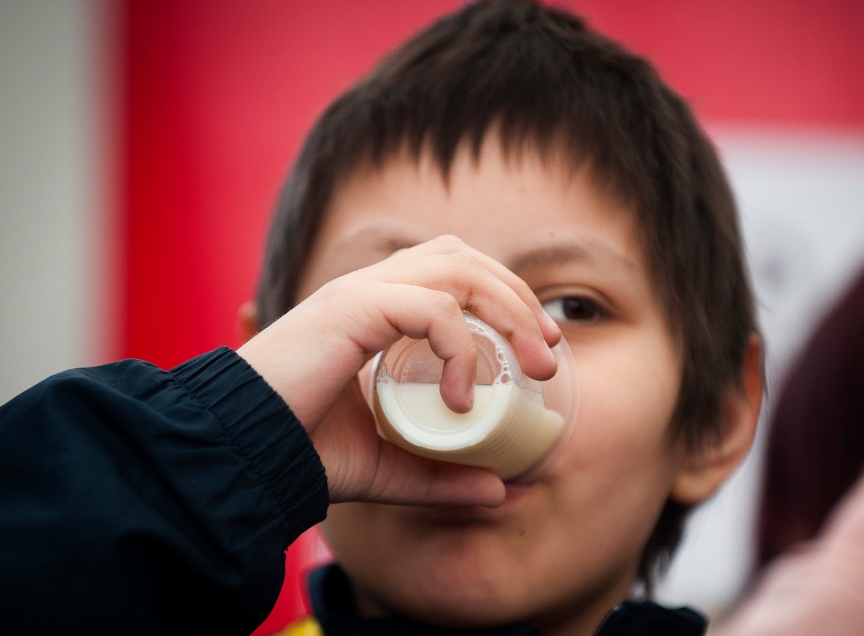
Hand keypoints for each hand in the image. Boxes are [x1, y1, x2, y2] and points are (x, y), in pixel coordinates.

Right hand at [237, 235, 561, 505]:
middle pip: (464, 257)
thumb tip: (500, 490)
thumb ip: (441, 476)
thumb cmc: (300, 452)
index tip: (539, 350)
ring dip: (506, 310)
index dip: (504, 297)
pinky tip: (461, 400)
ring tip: (530, 365)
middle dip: (517, 298)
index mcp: (375, 311)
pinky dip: (460, 349)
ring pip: (457, 268)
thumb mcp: (388, 467)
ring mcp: (358, 294)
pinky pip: (431, 309)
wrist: (237, 457)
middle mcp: (368, 290)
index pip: (454, 271)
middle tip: (548, 353)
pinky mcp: (350, 309)